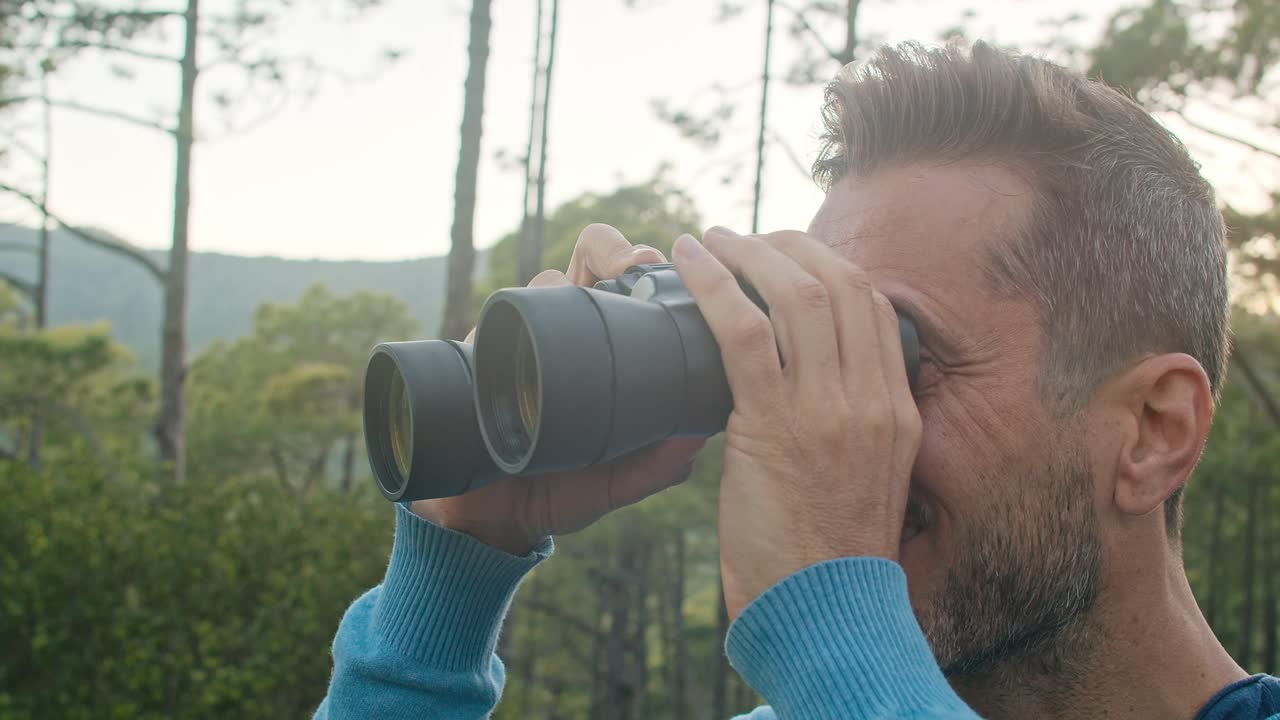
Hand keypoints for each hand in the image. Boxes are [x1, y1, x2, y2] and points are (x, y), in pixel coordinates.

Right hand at [413, 224, 705, 554]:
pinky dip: (509, 317)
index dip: (646, 268)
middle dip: (610, 249)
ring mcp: (523, 339)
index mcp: (609, 350)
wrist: (495, 520)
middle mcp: (567, 332)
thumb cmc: (562, 493)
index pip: (632, 288)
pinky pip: (493, 321)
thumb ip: (657, 466)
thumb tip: (698, 441)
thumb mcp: (619, 482)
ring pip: (543, 282)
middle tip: (633, 265)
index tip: (657, 269)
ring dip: (561, 282)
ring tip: (582, 297)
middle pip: (589, 259)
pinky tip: (526, 326)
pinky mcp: (481, 356)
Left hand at [672, 226, 920, 620]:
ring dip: (748, 253)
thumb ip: (847, 427)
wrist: (822, 615)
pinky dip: (712, 285)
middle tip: (745, 238)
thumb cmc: (827, 554)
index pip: (874, 308)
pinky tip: (688, 262)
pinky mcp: (774, 426)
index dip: (829, 266)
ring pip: (795, 295)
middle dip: (789, 245)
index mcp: (897, 410)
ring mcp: (828, 410)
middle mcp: (872, 399)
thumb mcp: (864, 480)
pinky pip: (743, 332)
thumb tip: (802, 386)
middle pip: (841, 285)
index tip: (789, 255)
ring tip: (711, 240)